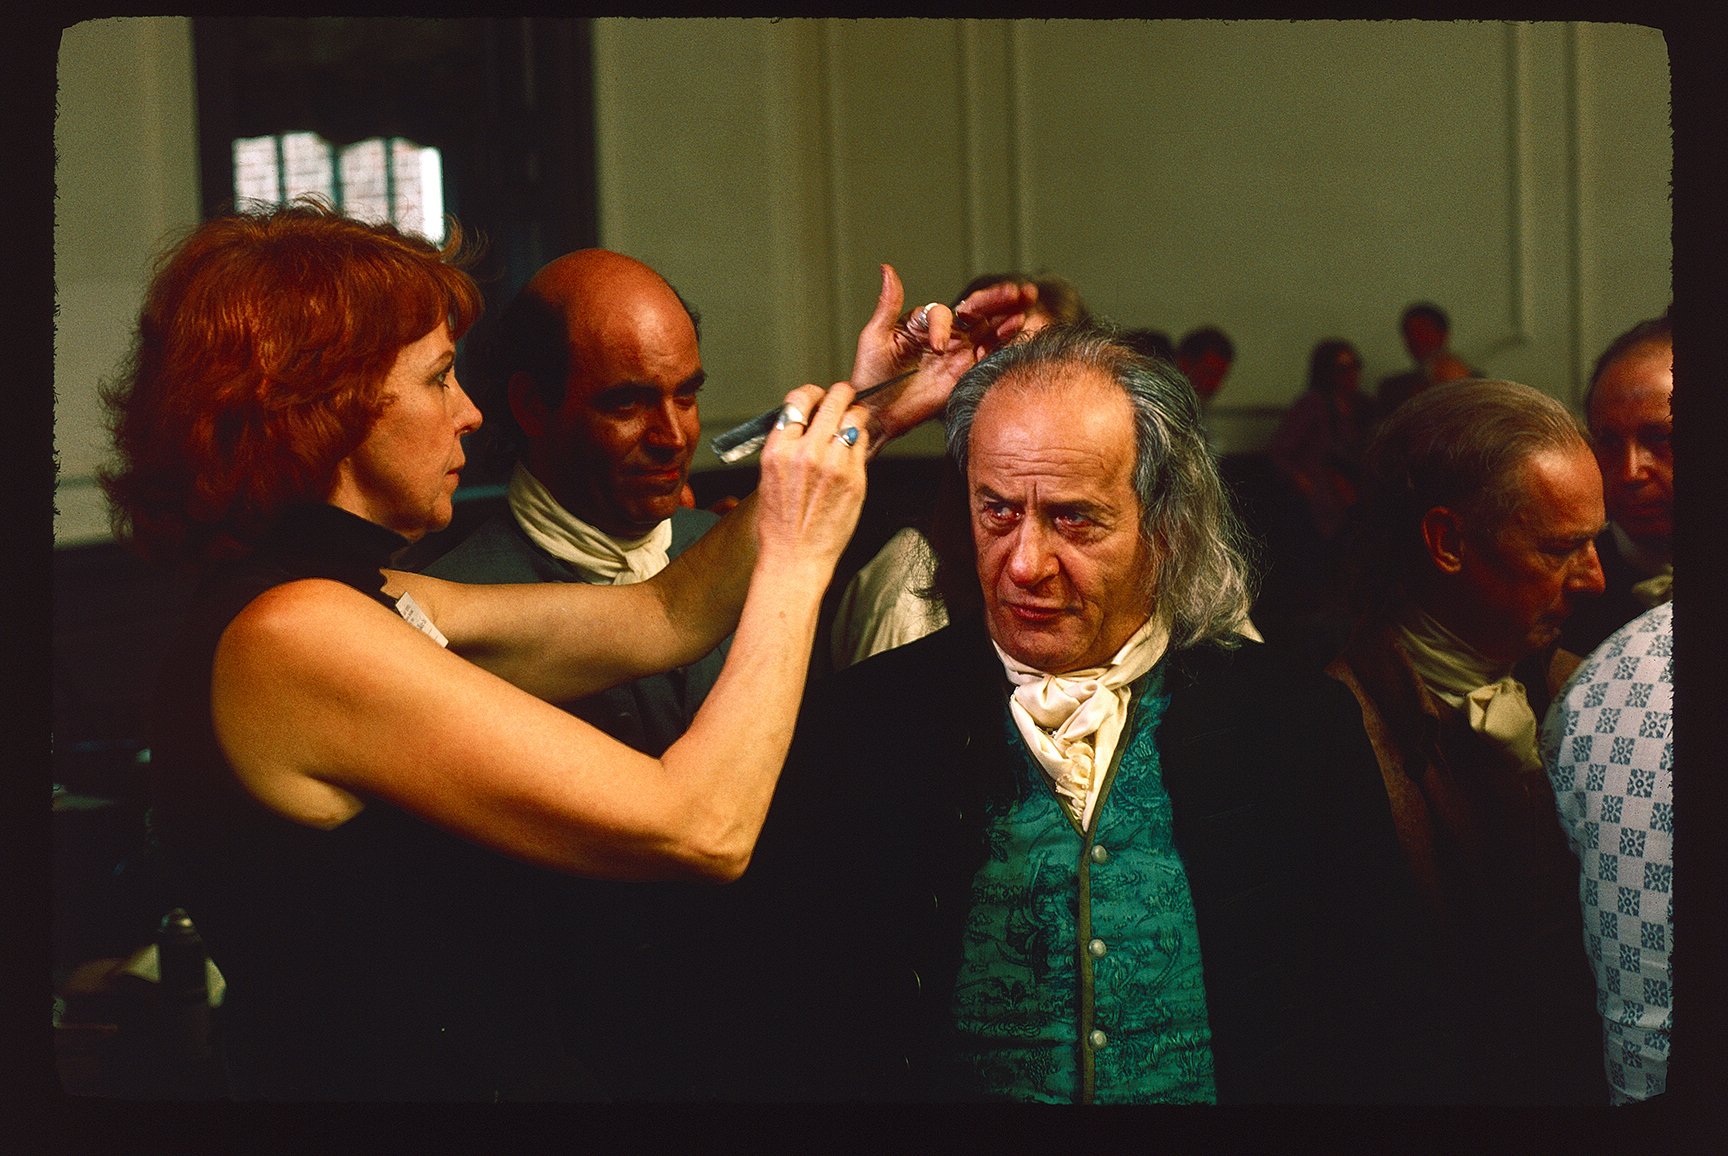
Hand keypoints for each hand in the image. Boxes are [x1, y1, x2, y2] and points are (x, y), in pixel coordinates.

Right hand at [754, 383, 869, 573]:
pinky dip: (861, 440)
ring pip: (854, 418)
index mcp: (778, 450)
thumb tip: (807, 424)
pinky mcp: (855, 478)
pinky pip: (863, 445)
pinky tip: (855, 447)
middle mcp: (806, 452)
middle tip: (846, 395)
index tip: (818, 396)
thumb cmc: (780, 524)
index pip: (798, 400)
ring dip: (856, 415)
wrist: (794, 557)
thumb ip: (788, 447)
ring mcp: (833, 465)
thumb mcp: (770, 477)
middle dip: (842, 394)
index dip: (812, 393)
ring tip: (854, 420)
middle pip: (833, 401)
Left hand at [847, 265, 1037, 451]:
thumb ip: (888, 304)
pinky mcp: (967, 372)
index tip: (936, 346)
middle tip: (1017, 291)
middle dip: (996, 300)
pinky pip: (990, 354)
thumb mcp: (876, 336)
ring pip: (988, 328)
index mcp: (924, 322)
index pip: (943, 313)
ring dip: (1006, 315)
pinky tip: (1018, 327)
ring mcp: (959, 353)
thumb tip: (886, 268)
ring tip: (1024, 307)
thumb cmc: (871, 373)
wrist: (878, 411)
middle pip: (975, 311)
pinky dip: (1004, 341)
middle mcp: (945, 333)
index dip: (942, 324)